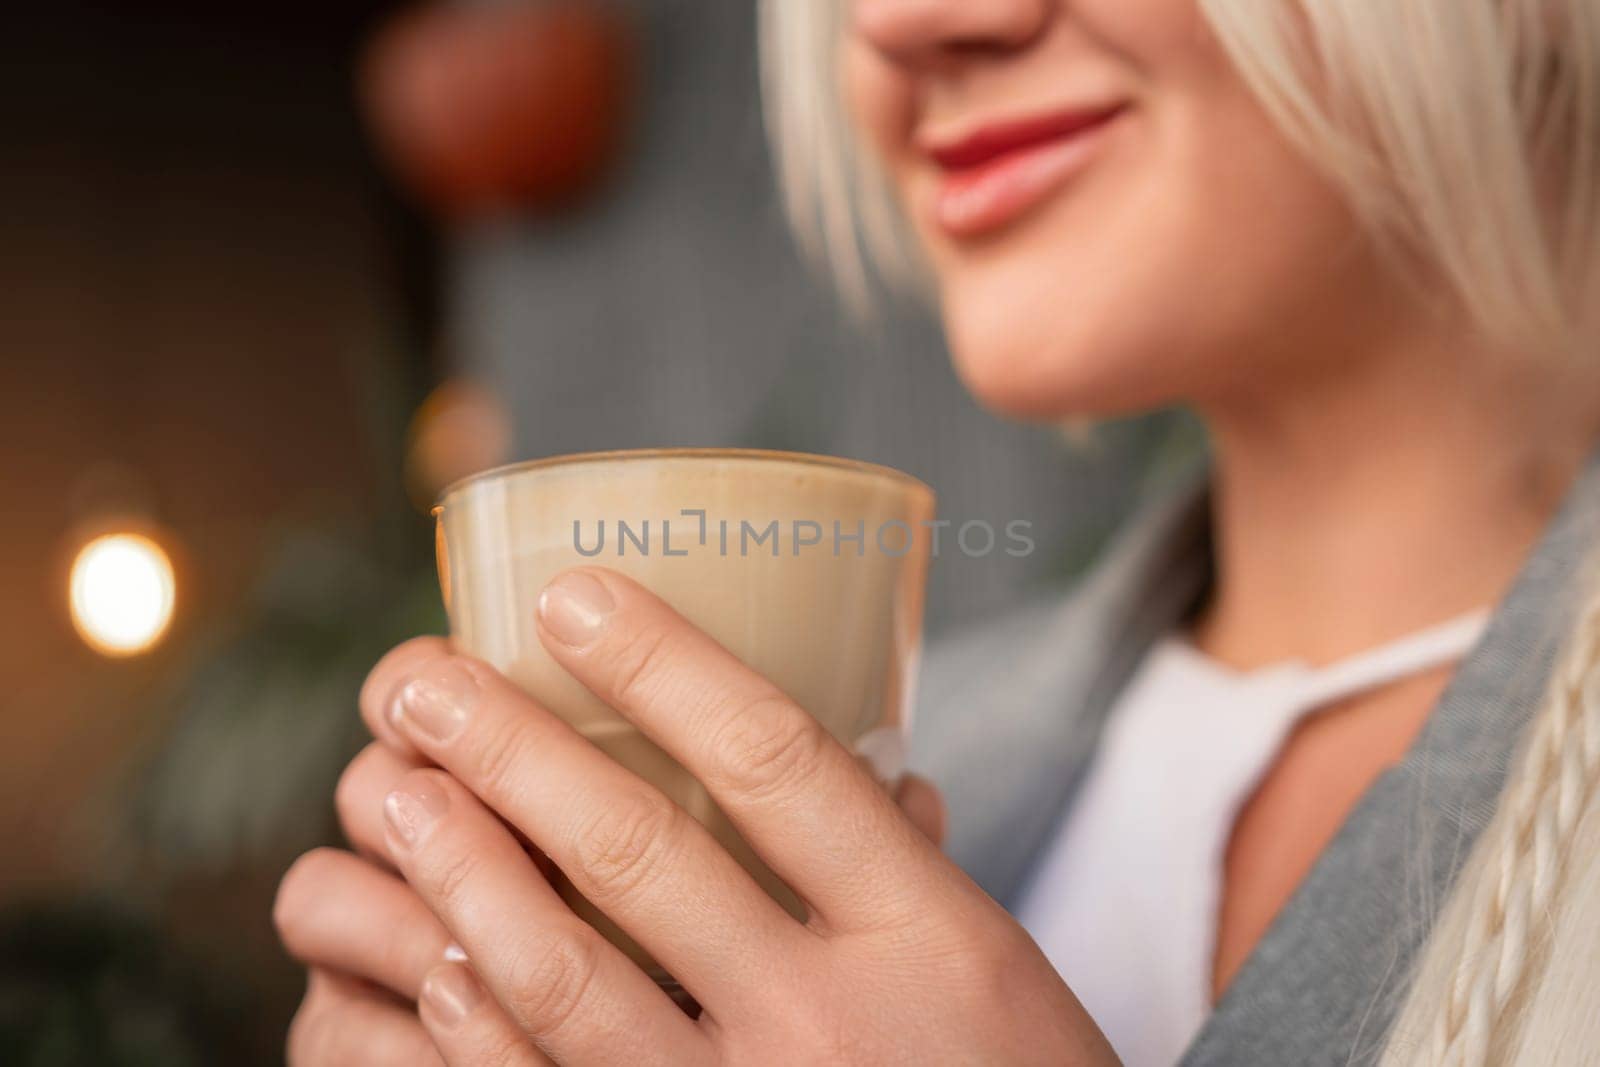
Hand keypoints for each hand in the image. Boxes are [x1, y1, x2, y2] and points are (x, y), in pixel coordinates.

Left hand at [278, 567, 1115, 1064]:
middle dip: (513, 751)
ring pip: (565, 976)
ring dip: (464, 872)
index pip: (774, 759)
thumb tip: (867, 770)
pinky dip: (475, 1026)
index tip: (575, 598)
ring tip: (399, 794)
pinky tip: (431, 959)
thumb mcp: (998, 967)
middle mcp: (828, 1017)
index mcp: (925, 930)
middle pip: (639, 852)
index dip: (662, 666)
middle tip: (425, 682)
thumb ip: (911, 870)